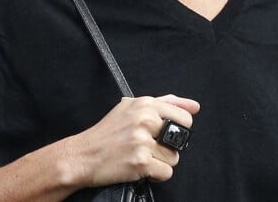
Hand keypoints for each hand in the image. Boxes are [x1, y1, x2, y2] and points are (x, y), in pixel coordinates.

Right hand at [63, 94, 199, 188]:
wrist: (83, 155)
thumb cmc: (107, 131)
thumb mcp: (132, 107)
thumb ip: (164, 103)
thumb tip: (194, 107)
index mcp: (145, 104)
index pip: (183, 116)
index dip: (180, 128)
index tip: (168, 134)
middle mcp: (145, 119)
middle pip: (181, 138)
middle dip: (170, 146)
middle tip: (152, 146)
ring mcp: (142, 141)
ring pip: (174, 157)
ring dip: (161, 161)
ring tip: (143, 157)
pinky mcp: (140, 162)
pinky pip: (166, 172)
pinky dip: (156, 174)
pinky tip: (141, 167)